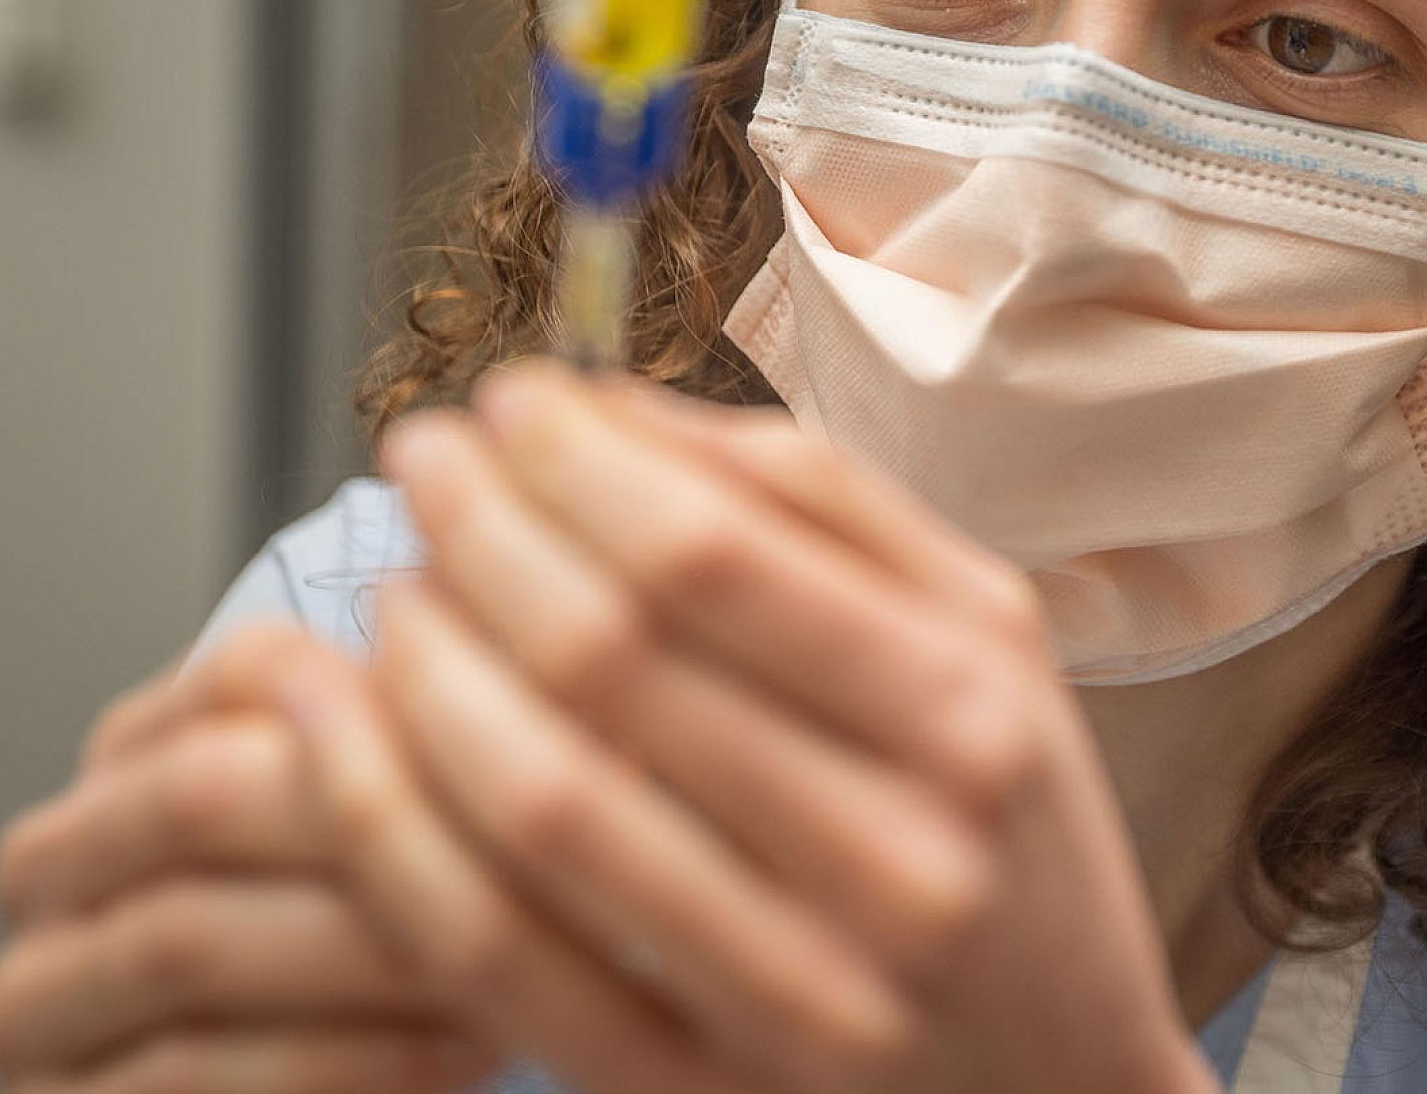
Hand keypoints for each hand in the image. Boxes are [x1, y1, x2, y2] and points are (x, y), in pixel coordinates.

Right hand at [0, 627, 505, 1092]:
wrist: (336, 1093)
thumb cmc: (383, 946)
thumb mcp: (400, 823)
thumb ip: (429, 741)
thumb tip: (535, 656)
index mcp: (142, 751)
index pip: (247, 671)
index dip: (399, 697)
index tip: (533, 727)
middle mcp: (63, 860)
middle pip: (206, 794)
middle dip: (381, 822)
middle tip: (533, 847)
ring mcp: (43, 992)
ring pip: (192, 938)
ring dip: (373, 951)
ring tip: (514, 954)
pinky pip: (191, 1074)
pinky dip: (345, 1060)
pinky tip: (461, 1051)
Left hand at [314, 358, 1218, 1093]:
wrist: (1060, 1079)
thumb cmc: (1015, 821)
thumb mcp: (990, 632)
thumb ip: (825, 505)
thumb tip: (613, 410)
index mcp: (970, 714)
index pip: (714, 555)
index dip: (575, 463)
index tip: (508, 401)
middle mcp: (898, 858)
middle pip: (610, 662)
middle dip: (480, 534)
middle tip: (425, 464)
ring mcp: (800, 995)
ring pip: (540, 805)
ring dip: (424, 671)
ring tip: (399, 590)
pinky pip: (502, 957)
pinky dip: (404, 834)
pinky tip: (366, 742)